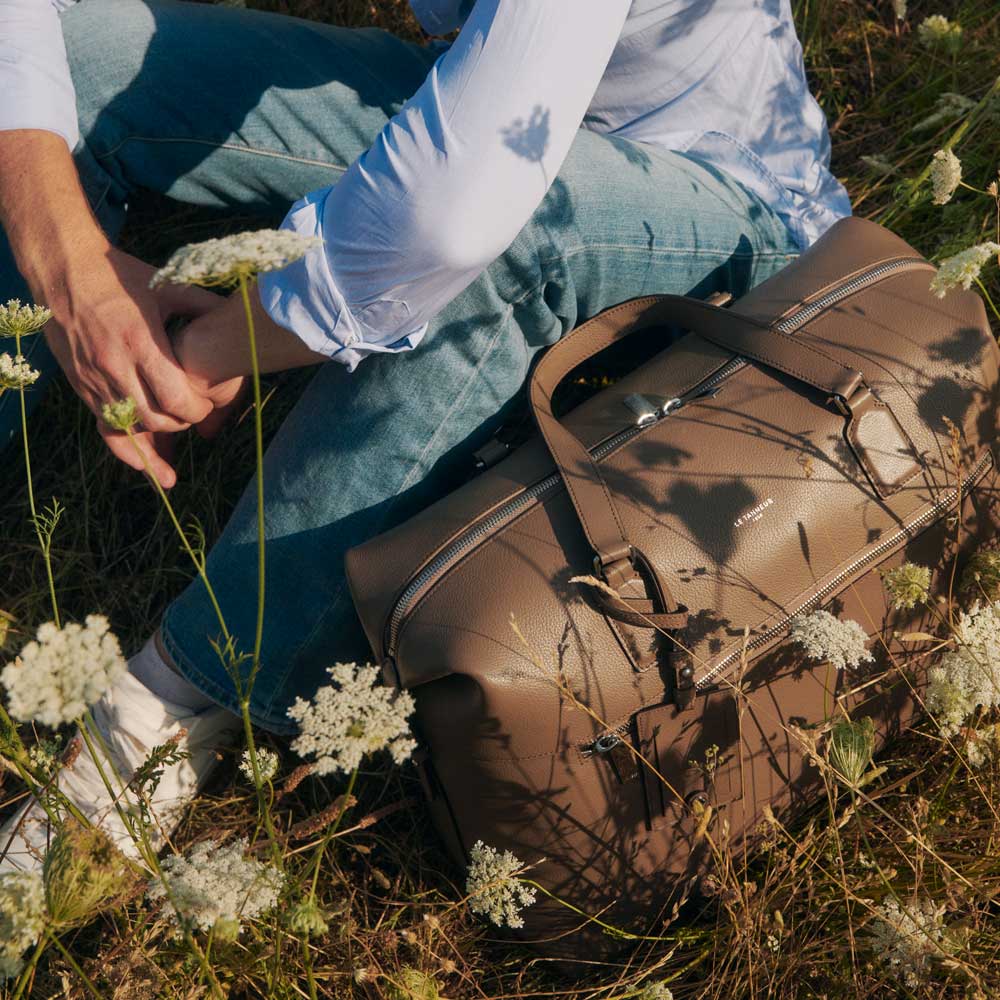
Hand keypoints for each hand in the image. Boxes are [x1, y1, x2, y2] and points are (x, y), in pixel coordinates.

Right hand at [41, 241, 222, 485]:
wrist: (65, 272)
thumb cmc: (121, 276)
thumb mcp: (167, 286)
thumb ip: (204, 306)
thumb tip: (242, 318)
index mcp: (141, 343)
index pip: (177, 400)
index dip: (199, 411)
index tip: (209, 405)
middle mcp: (115, 366)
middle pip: (157, 418)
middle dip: (182, 422)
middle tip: (195, 415)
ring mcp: (94, 378)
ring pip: (132, 428)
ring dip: (158, 438)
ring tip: (176, 453)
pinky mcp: (81, 386)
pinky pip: (106, 428)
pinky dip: (129, 448)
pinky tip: (149, 468)